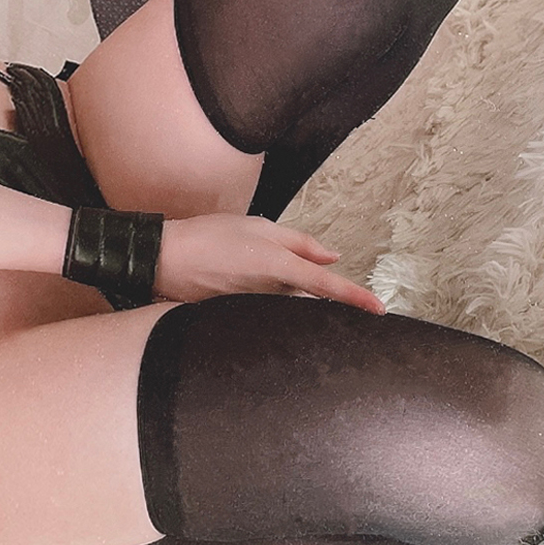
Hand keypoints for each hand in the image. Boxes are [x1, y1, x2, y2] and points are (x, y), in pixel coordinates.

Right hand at [155, 212, 384, 314]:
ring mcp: (255, 308)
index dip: (355, 297)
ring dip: (293, 301)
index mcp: (279, 266)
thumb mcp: (258, 227)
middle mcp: (272, 292)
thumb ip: (298, 242)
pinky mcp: (239, 317)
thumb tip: (332, 256)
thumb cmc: (209, 237)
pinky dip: (271, 306)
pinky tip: (253, 293)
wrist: (164, 260)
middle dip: (322, 302)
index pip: (326, 286)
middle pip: (309, 301)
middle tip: (330, 297)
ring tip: (275, 289)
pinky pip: (266, 313)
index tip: (379, 309)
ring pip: (288, 307)